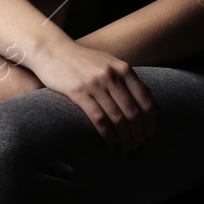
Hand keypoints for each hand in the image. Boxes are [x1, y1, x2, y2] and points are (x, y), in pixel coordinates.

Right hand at [29, 37, 157, 154]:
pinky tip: (112, 146)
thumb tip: (150, 102)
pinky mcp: (78, 92)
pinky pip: (99, 118)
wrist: (53, 51)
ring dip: (125, 139)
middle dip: (139, 135)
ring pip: (118, 118)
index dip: (150, 122)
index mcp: (124, 69)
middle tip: (140, 149)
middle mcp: (113, 75)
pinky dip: (108, 136)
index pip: (145, 100)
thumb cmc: (83, 61)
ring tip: (128, 152)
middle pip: (133, 112)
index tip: (150, 137)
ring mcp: (96, 83)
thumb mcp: (110, 64)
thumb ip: (128, 81)